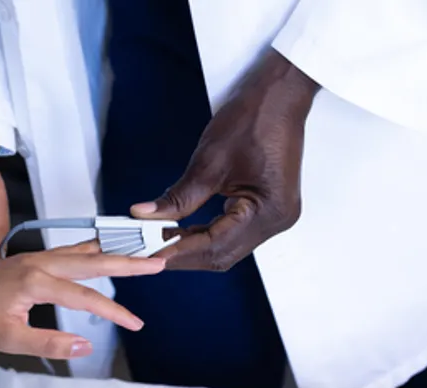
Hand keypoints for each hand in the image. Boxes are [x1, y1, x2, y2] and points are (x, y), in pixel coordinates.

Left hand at [0, 242, 164, 359]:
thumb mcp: (7, 340)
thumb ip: (49, 343)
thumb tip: (86, 347)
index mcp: (36, 281)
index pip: (87, 298)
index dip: (115, 312)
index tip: (137, 324)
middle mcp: (36, 263)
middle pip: (92, 261)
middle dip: (127, 262)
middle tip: (158, 260)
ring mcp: (28, 259)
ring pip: (79, 251)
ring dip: (108, 252)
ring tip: (135, 250)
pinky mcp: (21, 262)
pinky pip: (64, 252)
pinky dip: (86, 251)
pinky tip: (92, 253)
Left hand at [132, 49, 320, 270]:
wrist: (281, 94)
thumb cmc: (254, 118)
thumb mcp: (209, 160)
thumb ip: (178, 197)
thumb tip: (146, 216)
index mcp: (268, 211)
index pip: (215, 246)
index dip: (179, 252)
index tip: (149, 253)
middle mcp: (277, 220)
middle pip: (222, 253)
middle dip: (184, 253)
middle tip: (149, 249)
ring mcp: (276, 216)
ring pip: (227, 247)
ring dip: (194, 245)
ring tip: (160, 239)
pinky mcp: (268, 209)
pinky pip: (234, 232)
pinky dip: (207, 234)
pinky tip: (183, 230)